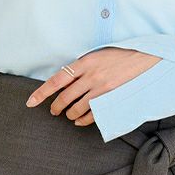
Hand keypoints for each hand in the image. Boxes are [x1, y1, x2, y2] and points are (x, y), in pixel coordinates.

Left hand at [24, 47, 161, 127]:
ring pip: (76, 108)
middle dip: (56, 107)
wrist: (144, 58)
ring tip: (68, 114)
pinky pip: (91, 115)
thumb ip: (81, 66)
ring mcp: (101, 89)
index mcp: (84, 62)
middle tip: (54, 110)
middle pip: (64, 97)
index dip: (41, 93)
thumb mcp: (96, 54)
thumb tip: (64, 79)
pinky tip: (79, 120)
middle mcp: (91, 76)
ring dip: (69, 114)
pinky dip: (82, 120)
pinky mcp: (111, 99)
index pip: (56, 80)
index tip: (30, 102)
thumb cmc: (119, 55)